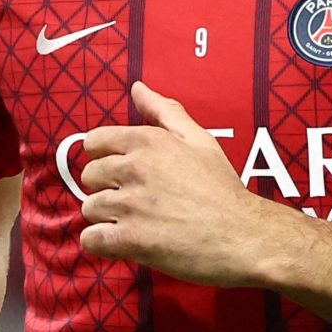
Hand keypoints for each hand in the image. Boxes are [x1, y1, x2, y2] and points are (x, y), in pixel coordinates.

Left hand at [75, 80, 293, 285]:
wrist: (242, 235)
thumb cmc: (222, 189)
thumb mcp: (199, 140)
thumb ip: (165, 110)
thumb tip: (137, 88)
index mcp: (147, 141)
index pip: (94, 141)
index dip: (105, 157)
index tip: (124, 172)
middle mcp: (133, 168)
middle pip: (89, 176)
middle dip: (107, 188)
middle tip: (136, 200)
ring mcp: (129, 205)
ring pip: (89, 208)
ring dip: (107, 218)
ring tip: (136, 223)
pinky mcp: (129, 239)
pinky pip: (91, 239)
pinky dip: (102, 243)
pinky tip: (124, 242)